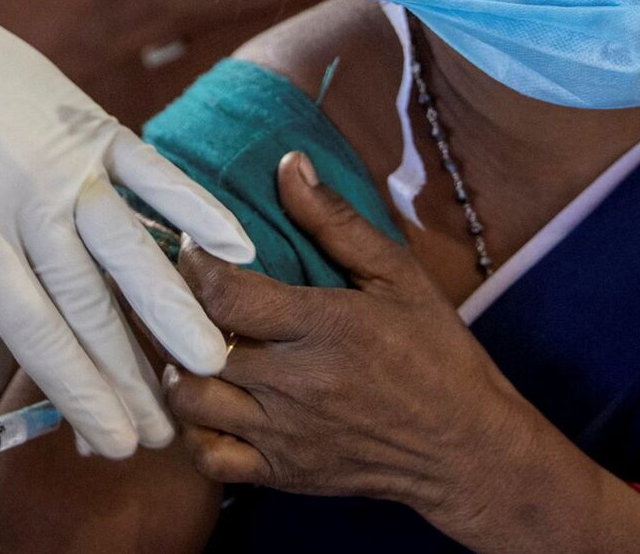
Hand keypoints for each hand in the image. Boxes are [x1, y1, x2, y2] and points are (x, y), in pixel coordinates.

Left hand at [0, 0, 254, 456]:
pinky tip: (235, 251)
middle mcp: (23, 204)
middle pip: (89, 305)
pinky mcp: (95, 124)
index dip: (80, 394)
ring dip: (175, 310)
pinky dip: (198, 209)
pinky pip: (154, 174)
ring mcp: (66, 162)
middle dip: (131, 376)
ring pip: (130, 248)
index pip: (36, 333)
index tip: (114, 442)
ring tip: (210, 363)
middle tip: (167, 430)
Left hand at [163, 152, 542, 518]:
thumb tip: (289, 165)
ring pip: (190, 403)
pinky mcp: (282, 474)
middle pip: (194, 347)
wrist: (466, 448)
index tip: (193, 249)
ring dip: (178, 372)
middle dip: (173, 314)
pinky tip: (209, 404)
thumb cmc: (436, 354)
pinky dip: (194, 433)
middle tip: (173, 294)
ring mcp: (285, 435)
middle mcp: (296, 384)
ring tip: (189, 348)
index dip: (193, 265)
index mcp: (324, 327)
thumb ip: (338, 222)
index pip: (225, 293)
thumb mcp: (400, 276)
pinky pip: (209, 460)